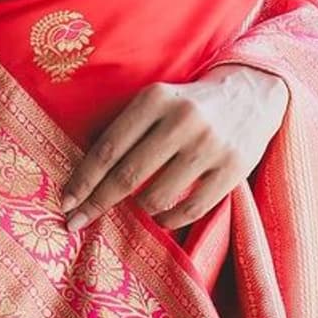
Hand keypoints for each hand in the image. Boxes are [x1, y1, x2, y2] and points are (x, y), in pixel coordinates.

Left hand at [59, 65, 288, 232]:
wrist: (251, 94)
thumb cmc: (188, 104)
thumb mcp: (157, 101)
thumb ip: (127, 130)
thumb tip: (85, 176)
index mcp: (155, 98)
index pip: (109, 147)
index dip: (84, 179)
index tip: (66, 202)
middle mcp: (182, 120)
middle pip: (128, 175)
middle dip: (97, 203)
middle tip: (75, 222)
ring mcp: (209, 145)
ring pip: (157, 196)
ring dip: (140, 211)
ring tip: (137, 207)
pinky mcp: (233, 168)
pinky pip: (190, 209)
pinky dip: (169, 221)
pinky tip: (161, 218)